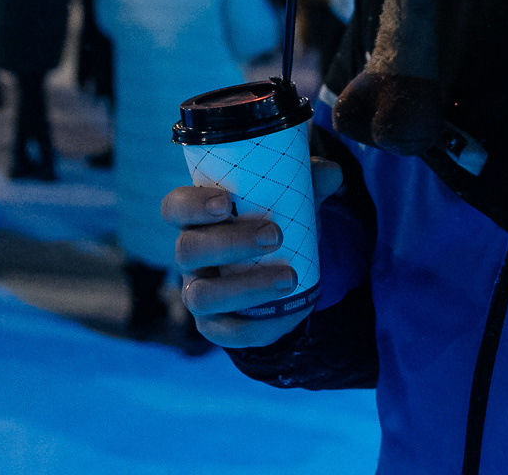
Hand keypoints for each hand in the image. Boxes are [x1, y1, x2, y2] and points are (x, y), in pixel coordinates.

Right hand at [162, 157, 342, 348]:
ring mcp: (197, 293)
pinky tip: (290, 314)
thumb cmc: (274, 223)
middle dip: (230, 243)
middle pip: (186, 250)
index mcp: (198, 219)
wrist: (280, 271)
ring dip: (245, 287)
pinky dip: (258, 327)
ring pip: (200, 296)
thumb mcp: (290, 199)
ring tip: (290, 277)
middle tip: (275, 235)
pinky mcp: (214, 326)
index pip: (174, 208)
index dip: (191, 205)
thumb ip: (309, 182)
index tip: (225, 201)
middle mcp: (189, 256)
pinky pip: (226, 333)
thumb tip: (332, 174)